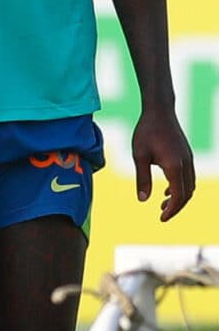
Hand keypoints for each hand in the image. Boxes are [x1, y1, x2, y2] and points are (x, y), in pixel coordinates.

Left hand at [132, 107, 194, 221]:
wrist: (159, 111)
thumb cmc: (146, 132)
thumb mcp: (139, 156)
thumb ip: (142, 178)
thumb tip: (143, 200)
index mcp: (175, 166)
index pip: (178, 196)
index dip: (172, 210)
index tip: (161, 219)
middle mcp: (186, 164)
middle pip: (187, 194)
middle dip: (176, 207)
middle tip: (162, 215)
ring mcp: (189, 159)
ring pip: (190, 186)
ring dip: (179, 198)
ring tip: (162, 204)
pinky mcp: (186, 155)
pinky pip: (188, 177)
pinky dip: (180, 187)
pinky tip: (166, 190)